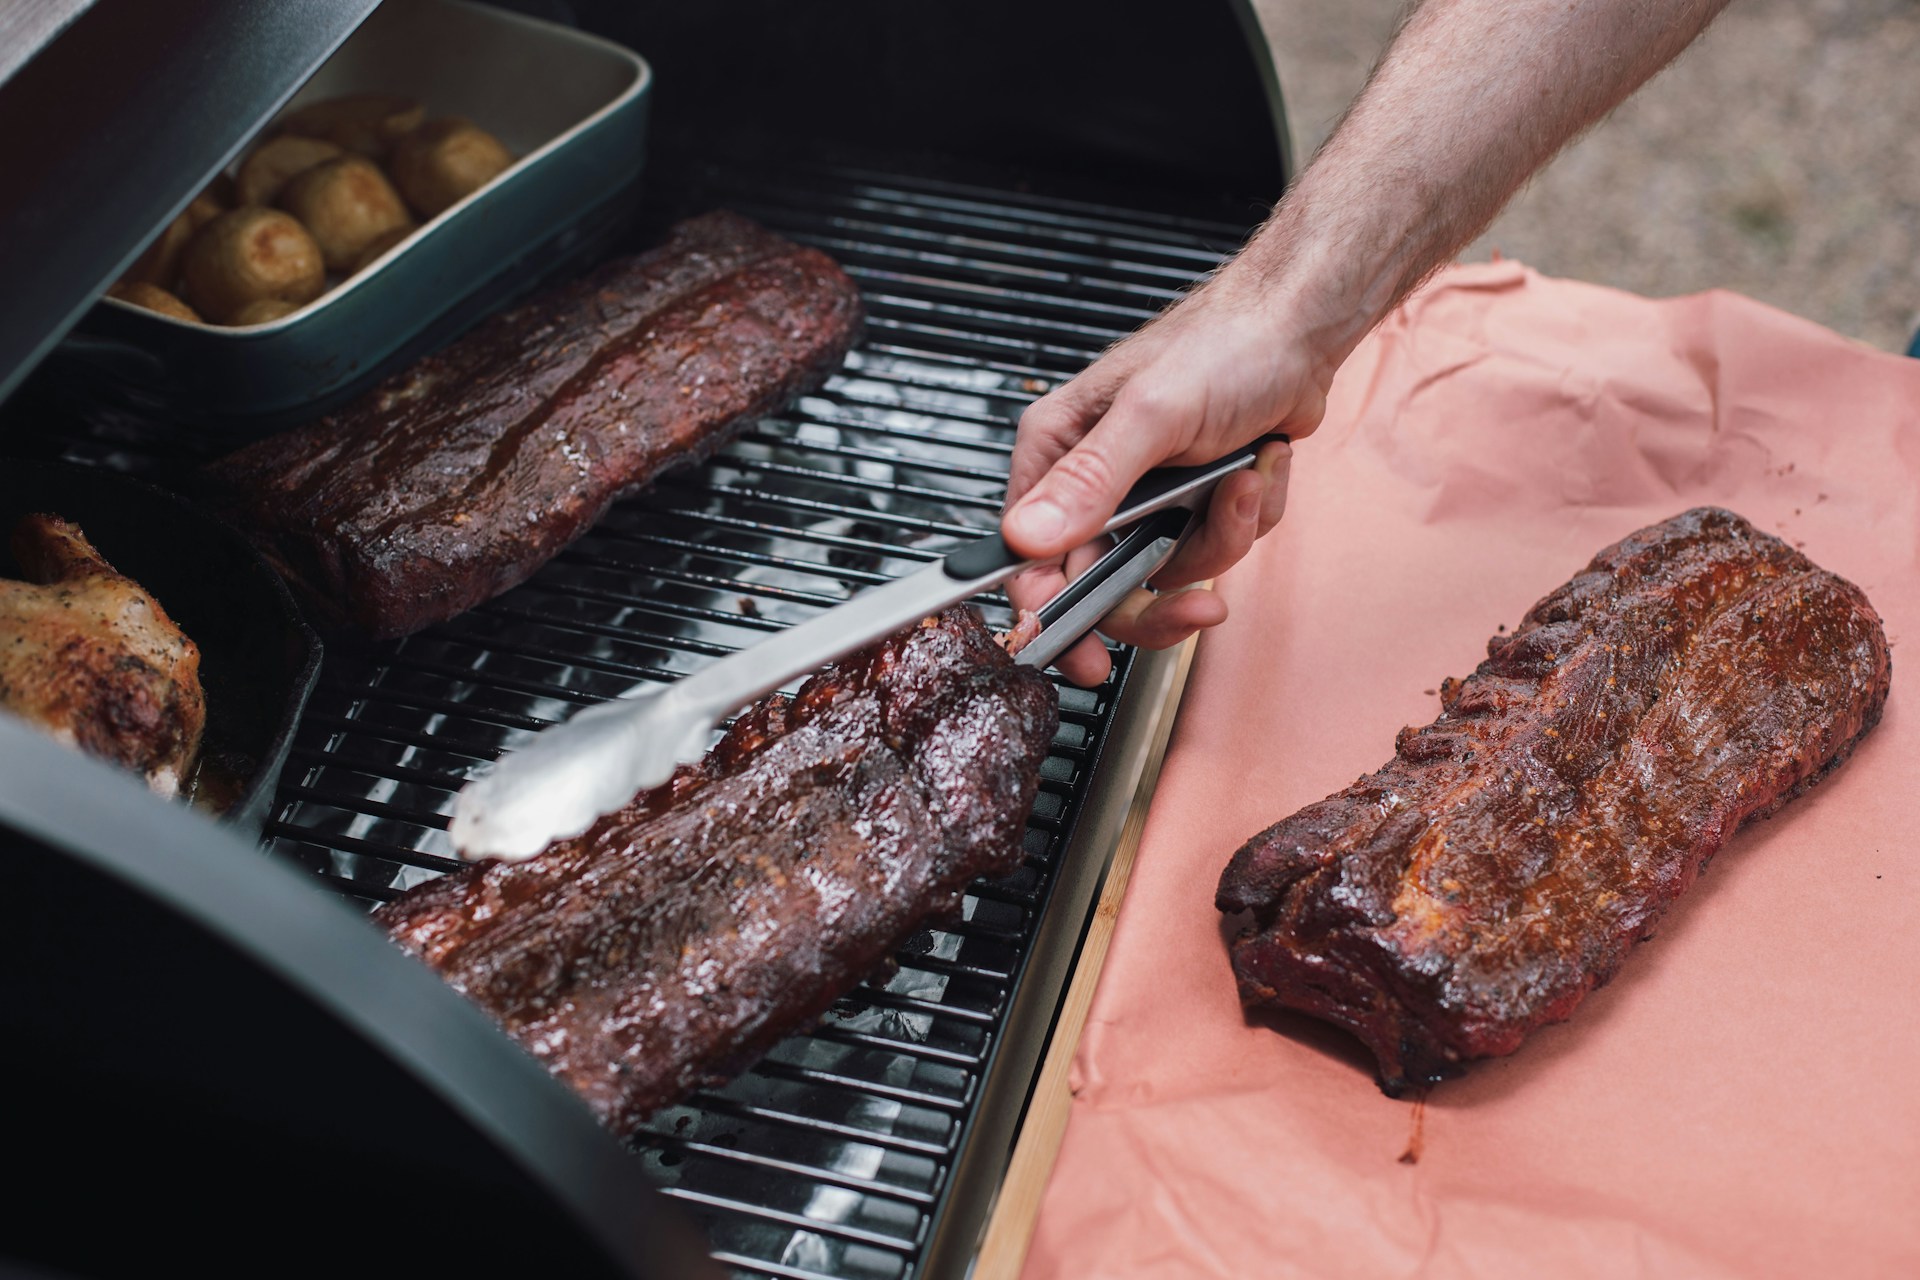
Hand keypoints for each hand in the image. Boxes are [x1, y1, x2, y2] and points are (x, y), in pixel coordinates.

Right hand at [1000, 276, 1325, 683]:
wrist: (1299, 329)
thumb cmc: (1221, 345)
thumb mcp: (1150, 415)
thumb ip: (1090, 482)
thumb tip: (1027, 537)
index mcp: (1058, 452)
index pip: (1030, 555)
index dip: (1052, 611)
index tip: (1080, 653)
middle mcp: (1094, 481)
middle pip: (1102, 583)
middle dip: (1163, 594)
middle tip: (1198, 609)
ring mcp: (1146, 497)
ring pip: (1170, 569)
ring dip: (1220, 536)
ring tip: (1244, 482)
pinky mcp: (1193, 502)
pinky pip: (1214, 547)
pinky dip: (1247, 516)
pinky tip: (1257, 467)